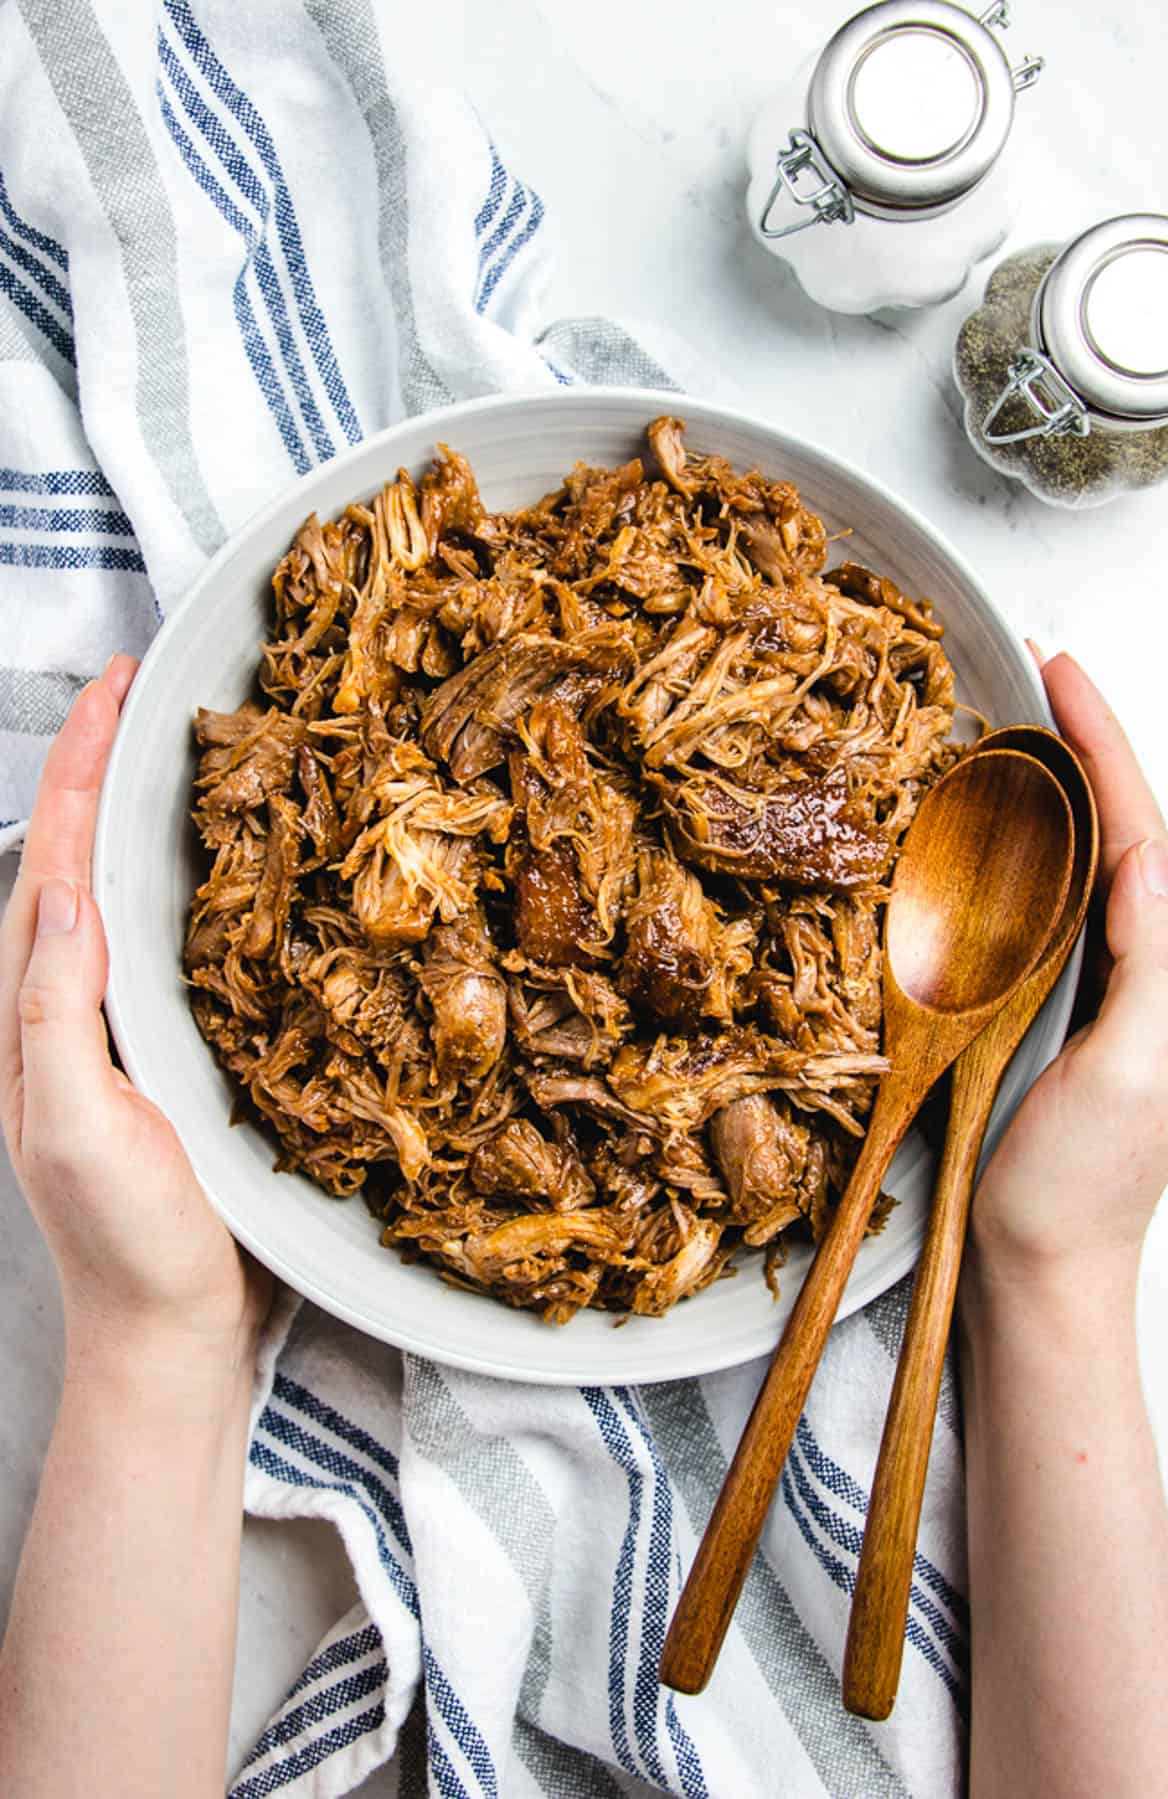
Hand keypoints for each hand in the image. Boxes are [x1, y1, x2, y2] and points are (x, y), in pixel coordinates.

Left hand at [0, 659, 271, 1375]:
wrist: (173, 1334)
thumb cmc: (128, 1246)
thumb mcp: (79, 1130)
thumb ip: (57, 1014)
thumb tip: (70, 893)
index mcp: (35, 1015)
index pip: (54, 862)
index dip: (82, 769)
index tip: (121, 689)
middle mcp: (66, 1009)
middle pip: (75, 858)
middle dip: (101, 767)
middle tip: (147, 691)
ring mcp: (115, 1033)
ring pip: (116, 895)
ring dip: (137, 814)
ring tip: (177, 752)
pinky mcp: (166, 1057)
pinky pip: (162, 947)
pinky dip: (180, 887)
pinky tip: (219, 871)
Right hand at [969, 652, 1167, 1282]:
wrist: (1037, 1270)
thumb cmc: (1078, 1187)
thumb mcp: (1136, 1073)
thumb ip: (1157, 965)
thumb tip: (1147, 856)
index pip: (1140, 833)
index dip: (1105, 746)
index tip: (1060, 673)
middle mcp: (1143, 971)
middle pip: (1119, 829)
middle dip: (1088, 745)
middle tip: (1040, 672)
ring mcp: (1094, 991)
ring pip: (1082, 863)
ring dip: (1059, 788)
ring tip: (1024, 722)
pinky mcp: (1047, 1014)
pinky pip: (1043, 912)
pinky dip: (1025, 851)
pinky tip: (998, 826)